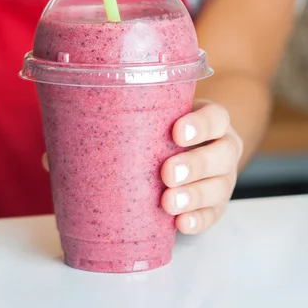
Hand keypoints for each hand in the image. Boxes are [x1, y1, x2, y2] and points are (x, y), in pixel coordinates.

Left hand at [161, 100, 242, 234]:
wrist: (180, 154)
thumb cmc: (167, 129)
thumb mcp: (165, 117)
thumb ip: (152, 117)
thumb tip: (115, 120)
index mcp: (215, 122)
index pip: (216, 118)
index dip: (201, 125)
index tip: (177, 133)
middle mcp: (225, 148)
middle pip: (222, 155)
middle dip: (195, 165)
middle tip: (168, 173)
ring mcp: (224, 179)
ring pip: (219, 188)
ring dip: (194, 196)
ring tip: (168, 202)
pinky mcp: (217, 206)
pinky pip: (212, 215)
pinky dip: (197, 220)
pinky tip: (180, 222)